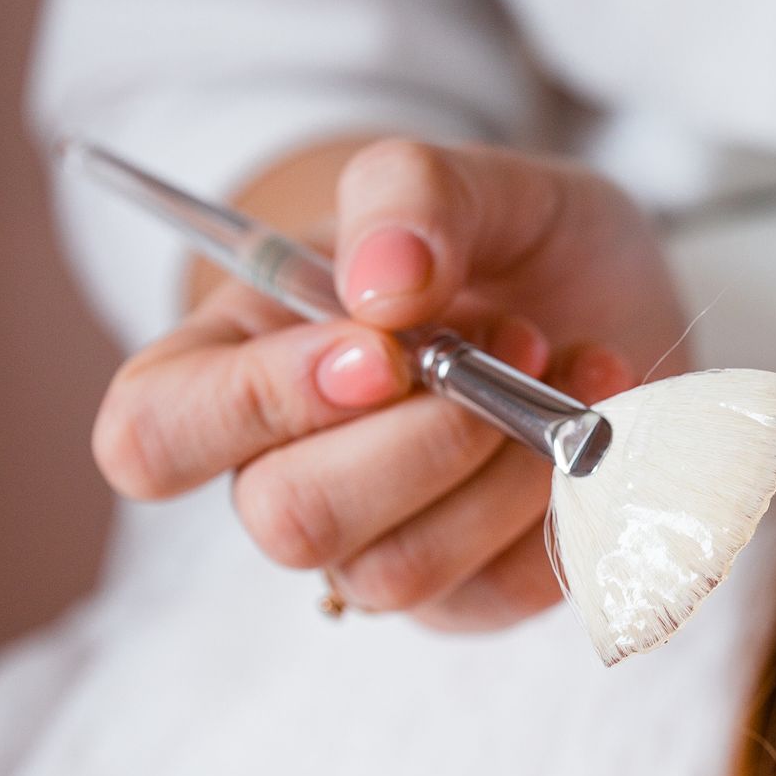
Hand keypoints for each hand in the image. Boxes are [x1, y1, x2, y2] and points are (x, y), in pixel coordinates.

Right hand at [92, 138, 689, 629]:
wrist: (622, 304)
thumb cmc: (515, 245)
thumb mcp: (480, 180)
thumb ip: (412, 194)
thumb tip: (383, 286)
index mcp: (233, 365)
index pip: (153, 435)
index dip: (251, 406)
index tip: (380, 351)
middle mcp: (286, 475)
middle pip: (288, 520)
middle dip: (421, 435)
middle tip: (506, 337)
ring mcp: (377, 548)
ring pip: (396, 571)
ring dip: (502, 462)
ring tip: (554, 366)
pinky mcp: (471, 596)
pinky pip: (497, 590)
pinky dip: (560, 497)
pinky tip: (589, 421)